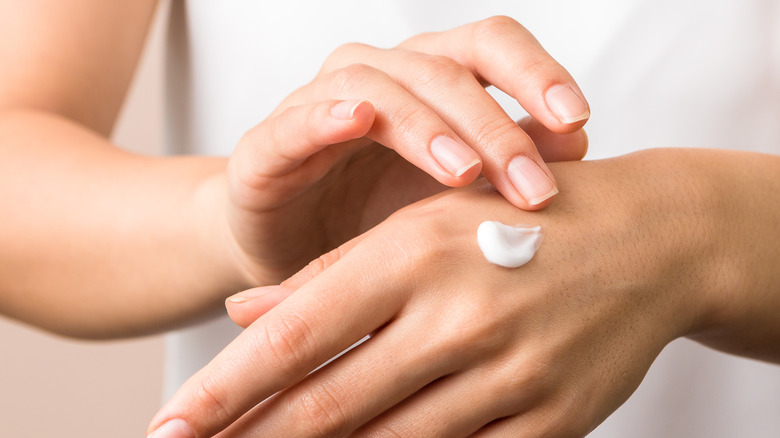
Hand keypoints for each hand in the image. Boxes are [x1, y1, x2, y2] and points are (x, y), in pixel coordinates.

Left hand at [151, 149, 779, 436]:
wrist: (648, 241)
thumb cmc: (521, 221)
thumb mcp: (424, 224)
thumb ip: (332, 272)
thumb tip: (245, 314)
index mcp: (418, 254)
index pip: (300, 334)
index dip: (228, 385)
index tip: (172, 423)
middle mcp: (461, 317)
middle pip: (332, 403)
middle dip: (256, 437)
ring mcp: (513, 375)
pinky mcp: (554, 419)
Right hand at [215, 16, 588, 285]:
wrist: (296, 259)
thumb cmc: (380, 220)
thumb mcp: (456, 197)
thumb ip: (509, 160)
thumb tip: (578, 141)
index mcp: (429, 79)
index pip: (489, 47)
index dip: (535, 73)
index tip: (577, 121)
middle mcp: (378, 77)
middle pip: (442, 69)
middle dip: (493, 126)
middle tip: (532, 188)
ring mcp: (319, 105)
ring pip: (378, 87)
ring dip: (426, 127)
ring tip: (462, 174)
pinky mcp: (268, 146)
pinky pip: (298, 120)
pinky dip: (327, 115)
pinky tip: (357, 121)